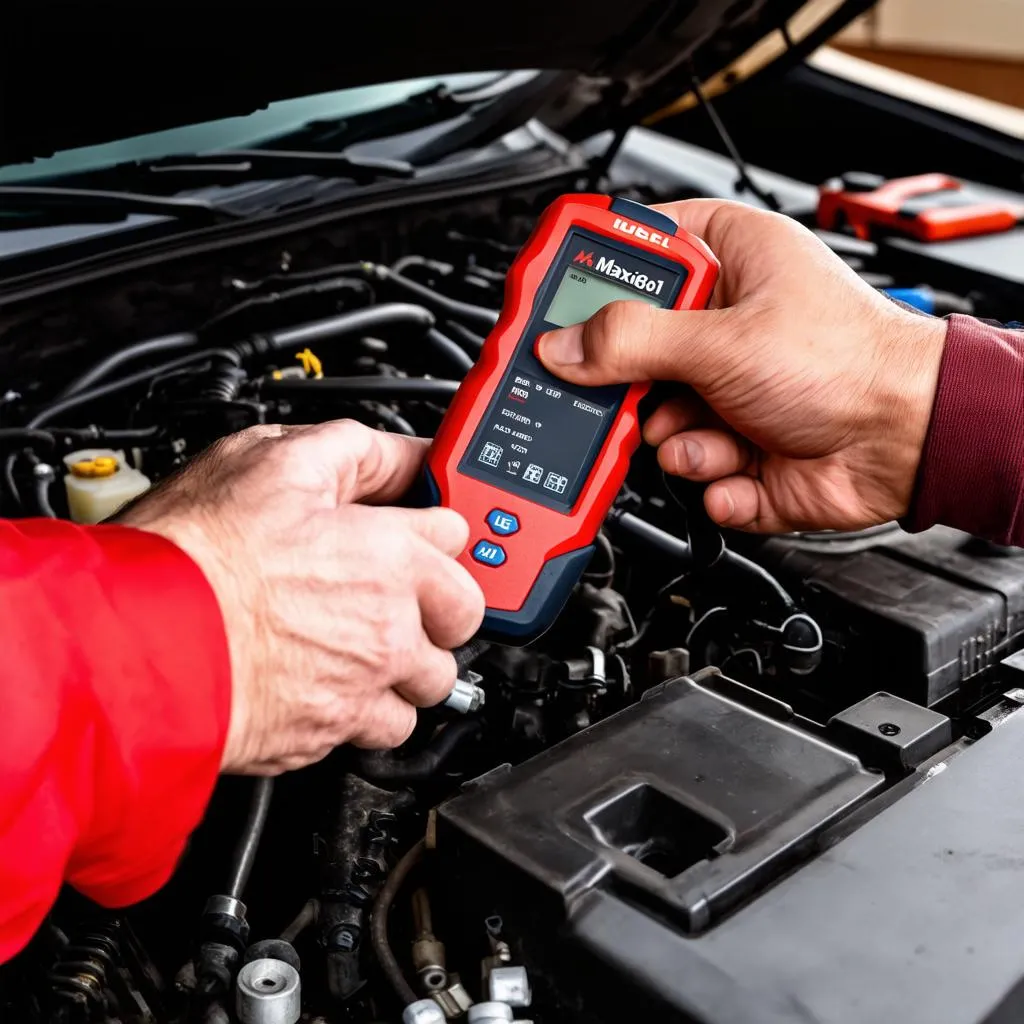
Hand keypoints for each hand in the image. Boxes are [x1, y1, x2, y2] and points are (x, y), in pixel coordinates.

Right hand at [118, 421, 483, 773]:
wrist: (138, 642)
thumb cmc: (196, 552)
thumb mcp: (273, 460)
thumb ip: (351, 451)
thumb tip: (397, 452)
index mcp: (389, 552)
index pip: (457, 535)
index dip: (433, 528)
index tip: (421, 534)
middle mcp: (391, 622)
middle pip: (464, 617)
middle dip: (440, 604)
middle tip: (402, 593)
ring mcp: (366, 683)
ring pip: (431, 682)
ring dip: (408, 664)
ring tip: (365, 645)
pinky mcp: (332, 731)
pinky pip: (383, 731)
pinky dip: (369, 712)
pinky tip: (336, 685)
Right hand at [537, 199, 947, 532]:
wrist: (910, 443)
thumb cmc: (852, 363)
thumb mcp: (725, 339)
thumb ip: (631, 342)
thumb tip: (564, 345)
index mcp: (724, 261)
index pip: (632, 249)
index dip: (585, 273)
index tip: (545, 299)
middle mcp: (718, 324)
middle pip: (627, 350)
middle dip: (634, 387)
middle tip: (631, 391)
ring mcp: (723, 390)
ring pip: (650, 422)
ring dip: (678, 438)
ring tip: (716, 431)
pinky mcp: (731, 447)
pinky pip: (685, 468)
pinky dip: (710, 475)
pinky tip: (745, 460)